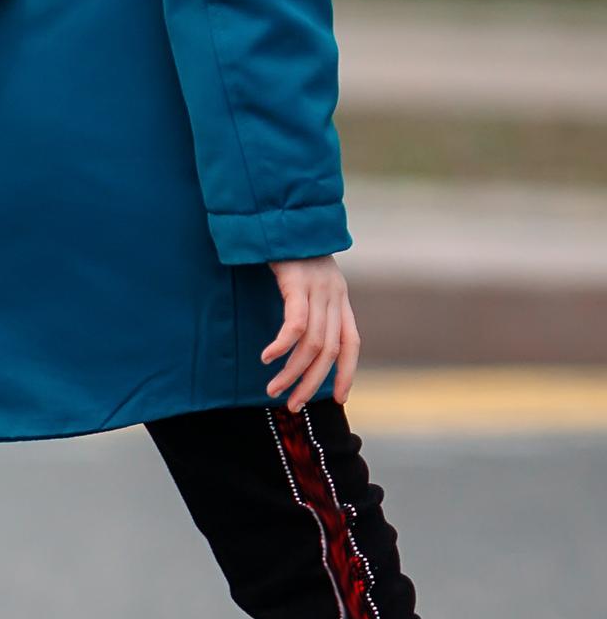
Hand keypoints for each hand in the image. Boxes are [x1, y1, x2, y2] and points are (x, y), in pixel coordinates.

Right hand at [264, 256, 358, 411]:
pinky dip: (283, 346)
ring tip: (271, 390)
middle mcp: (334, 296)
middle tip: (291, 405)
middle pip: (330, 351)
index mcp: (339, 299)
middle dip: (312, 383)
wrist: (281, 213)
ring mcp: (318, 289)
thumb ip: (304, 305)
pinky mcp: (298, 283)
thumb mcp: (301, 280)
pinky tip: (266, 358)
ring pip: (313, 344)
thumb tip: (295, 336)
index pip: (351, 343)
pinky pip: (296, 324)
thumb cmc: (283, 249)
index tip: (337, 401)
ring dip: (292, 372)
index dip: (346, 373)